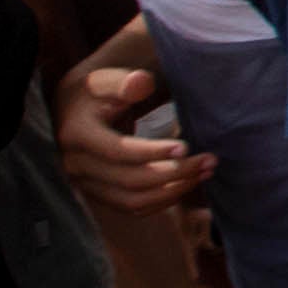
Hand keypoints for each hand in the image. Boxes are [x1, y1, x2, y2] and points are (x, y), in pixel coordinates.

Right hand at [57, 53, 209, 209]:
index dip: (153, 152)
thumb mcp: (108, 80)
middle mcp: (77, 165)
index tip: (187, 146)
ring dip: (174, 190)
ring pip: (133, 200)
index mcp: (77, 135)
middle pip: (130, 180)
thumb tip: (140, 83)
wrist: (77, 110)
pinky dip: (163, 200)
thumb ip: (125, 81)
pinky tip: (189, 183)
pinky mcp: (100, 195)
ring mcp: (87, 184)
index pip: (118, 151)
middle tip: (210, 160)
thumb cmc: (100, 91)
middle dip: (175, 173)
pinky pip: (134, 207)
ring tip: (206, 172)